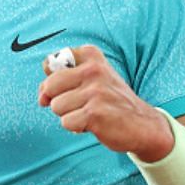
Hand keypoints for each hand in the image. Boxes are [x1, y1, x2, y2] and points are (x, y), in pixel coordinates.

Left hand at [38, 45, 174, 161]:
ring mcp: (95, 91)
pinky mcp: (95, 112)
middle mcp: (94, 69)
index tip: (68, 88)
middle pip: (49, 86)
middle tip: (78, 104)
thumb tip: (41, 96)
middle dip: (58, 100)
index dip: (53, 81)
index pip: (50, 63)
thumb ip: (64, 76)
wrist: (143, 124)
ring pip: (56, 106)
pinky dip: (76, 128)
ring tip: (89, 113)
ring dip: (69, 115)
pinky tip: (93, 124)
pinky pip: (66, 122)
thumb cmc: (111, 101)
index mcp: (91, 56)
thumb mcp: (94, 78)